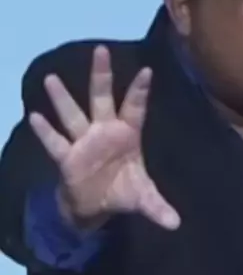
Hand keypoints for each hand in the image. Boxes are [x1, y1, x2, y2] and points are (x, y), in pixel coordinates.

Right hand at [29, 45, 180, 230]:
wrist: (95, 205)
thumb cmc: (121, 191)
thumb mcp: (142, 199)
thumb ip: (158, 208)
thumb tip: (176, 224)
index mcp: (127, 135)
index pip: (135, 108)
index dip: (140, 91)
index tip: (147, 71)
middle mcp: (104, 131)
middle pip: (102, 98)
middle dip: (102, 76)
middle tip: (101, 50)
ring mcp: (84, 141)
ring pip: (73, 115)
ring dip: (62, 99)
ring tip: (51, 78)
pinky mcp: (67, 156)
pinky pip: (55, 142)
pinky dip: (45, 132)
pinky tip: (34, 117)